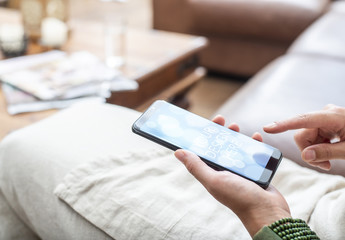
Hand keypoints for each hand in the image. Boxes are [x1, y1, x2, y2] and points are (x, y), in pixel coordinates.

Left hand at [174, 115, 290, 236]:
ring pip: (236, 148)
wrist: (267, 212)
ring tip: (236, 127)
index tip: (205, 123)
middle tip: (223, 121)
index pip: (204, 151)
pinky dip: (254, 144)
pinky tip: (256, 137)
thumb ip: (196, 166)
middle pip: (220, 146)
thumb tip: (177, 152)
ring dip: (236, 136)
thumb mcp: (214, 180)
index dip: (203, 136)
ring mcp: (240, 170)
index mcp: (212, 172)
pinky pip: (253, 153)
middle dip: (220, 132)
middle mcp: (225, 170)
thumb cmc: (239, 198)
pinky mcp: (255, 170)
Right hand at [264, 104, 344, 169]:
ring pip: (305, 137)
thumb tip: (305, 155)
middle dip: (309, 151)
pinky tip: (329, 153)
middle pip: (302, 133)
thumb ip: (327, 153)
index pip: (303, 120)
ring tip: (329, 161)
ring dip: (314, 151)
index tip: (267, 128)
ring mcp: (325, 118)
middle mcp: (326, 114)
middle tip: (324, 165)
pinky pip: (312, 136)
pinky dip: (318, 148)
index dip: (284, 125)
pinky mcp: (325, 123)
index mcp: (333, 116)